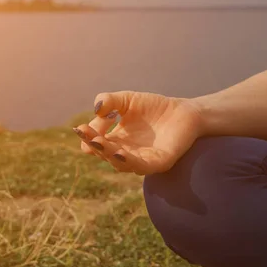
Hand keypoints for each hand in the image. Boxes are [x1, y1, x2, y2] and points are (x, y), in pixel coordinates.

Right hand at [72, 91, 203, 174]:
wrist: (185, 112)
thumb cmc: (155, 107)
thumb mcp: (127, 100)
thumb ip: (110, 101)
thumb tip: (96, 109)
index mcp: (116, 141)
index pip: (96, 143)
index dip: (87, 137)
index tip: (81, 128)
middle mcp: (126, 153)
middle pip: (105, 154)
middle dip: (95, 145)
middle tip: (87, 135)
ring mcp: (142, 160)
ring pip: (120, 163)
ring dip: (108, 154)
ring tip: (99, 143)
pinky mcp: (159, 162)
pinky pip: (141, 166)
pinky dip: (128, 161)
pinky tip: (119, 152)